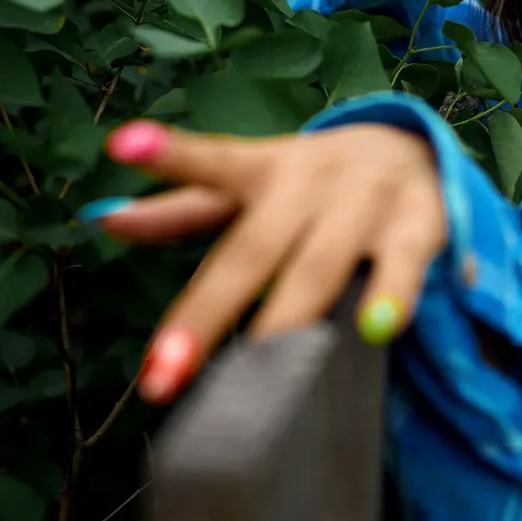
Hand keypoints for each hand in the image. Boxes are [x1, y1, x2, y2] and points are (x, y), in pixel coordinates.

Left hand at [76, 121, 446, 404]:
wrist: (416, 149)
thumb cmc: (313, 183)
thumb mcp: (252, 186)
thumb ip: (182, 208)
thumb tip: (102, 219)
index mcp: (264, 169)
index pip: (213, 162)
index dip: (171, 156)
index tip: (124, 145)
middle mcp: (311, 183)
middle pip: (254, 249)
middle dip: (208, 312)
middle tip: (164, 374)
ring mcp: (366, 203)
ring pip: (321, 267)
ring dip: (290, 315)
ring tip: (257, 366)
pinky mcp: (419, 226)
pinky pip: (404, 267)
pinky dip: (393, 297)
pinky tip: (378, 329)